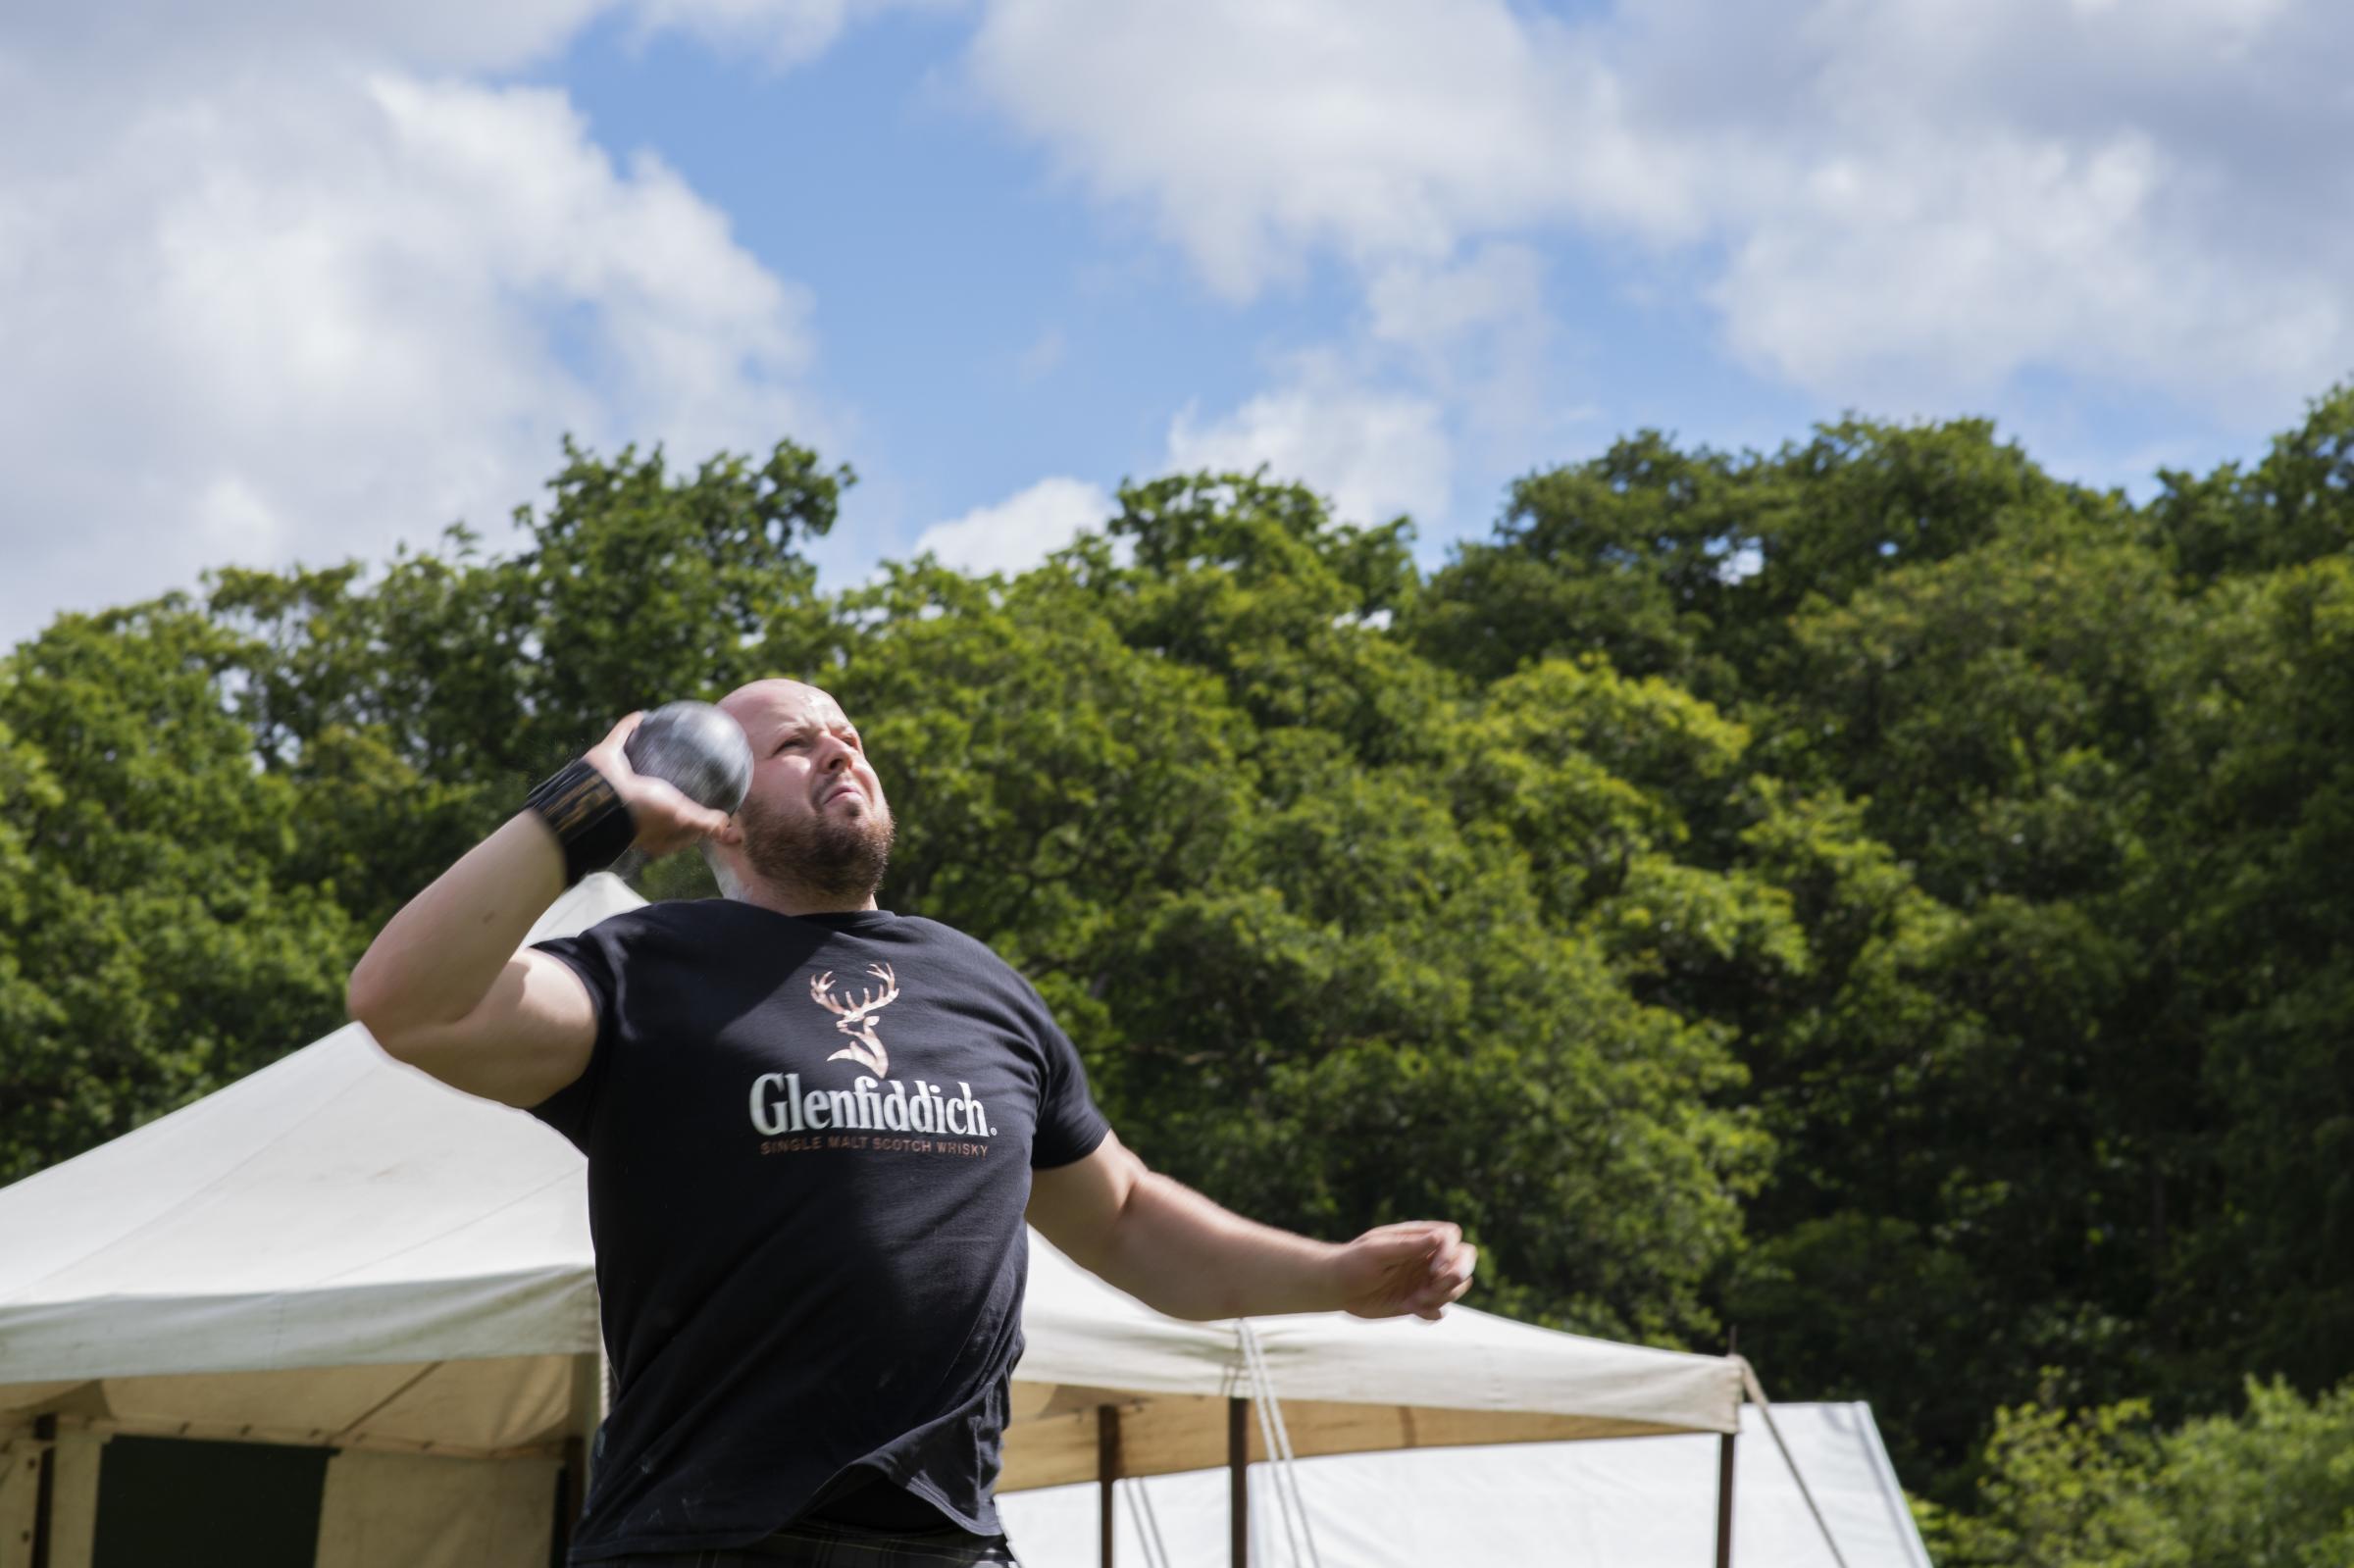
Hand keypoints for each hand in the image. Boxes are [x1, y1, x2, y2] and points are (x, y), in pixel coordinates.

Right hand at [583, 712, 732, 856]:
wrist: (603, 796)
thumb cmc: (644, 812)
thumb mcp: (682, 818)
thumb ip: (707, 823)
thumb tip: (732, 834)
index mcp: (648, 824)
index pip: (675, 824)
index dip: (691, 818)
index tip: (708, 805)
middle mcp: (632, 802)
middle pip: (656, 792)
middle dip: (671, 782)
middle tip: (692, 769)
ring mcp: (617, 779)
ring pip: (636, 761)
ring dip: (648, 750)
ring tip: (668, 737)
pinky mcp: (605, 757)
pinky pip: (620, 736)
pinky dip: (629, 726)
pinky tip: (644, 715)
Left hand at [1333, 1221, 1477, 1321]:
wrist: (1337, 1288)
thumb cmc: (1352, 1262)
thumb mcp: (1377, 1251)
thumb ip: (1409, 1246)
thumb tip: (1441, 1237)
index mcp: (1417, 1238)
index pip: (1452, 1237)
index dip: (1451, 1253)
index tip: (1432, 1270)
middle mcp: (1426, 1257)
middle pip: (1464, 1260)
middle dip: (1456, 1276)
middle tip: (1432, 1288)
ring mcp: (1424, 1280)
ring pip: (1456, 1287)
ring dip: (1441, 1297)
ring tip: (1413, 1300)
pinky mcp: (1418, 1302)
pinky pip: (1440, 1309)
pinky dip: (1432, 1312)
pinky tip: (1410, 1309)